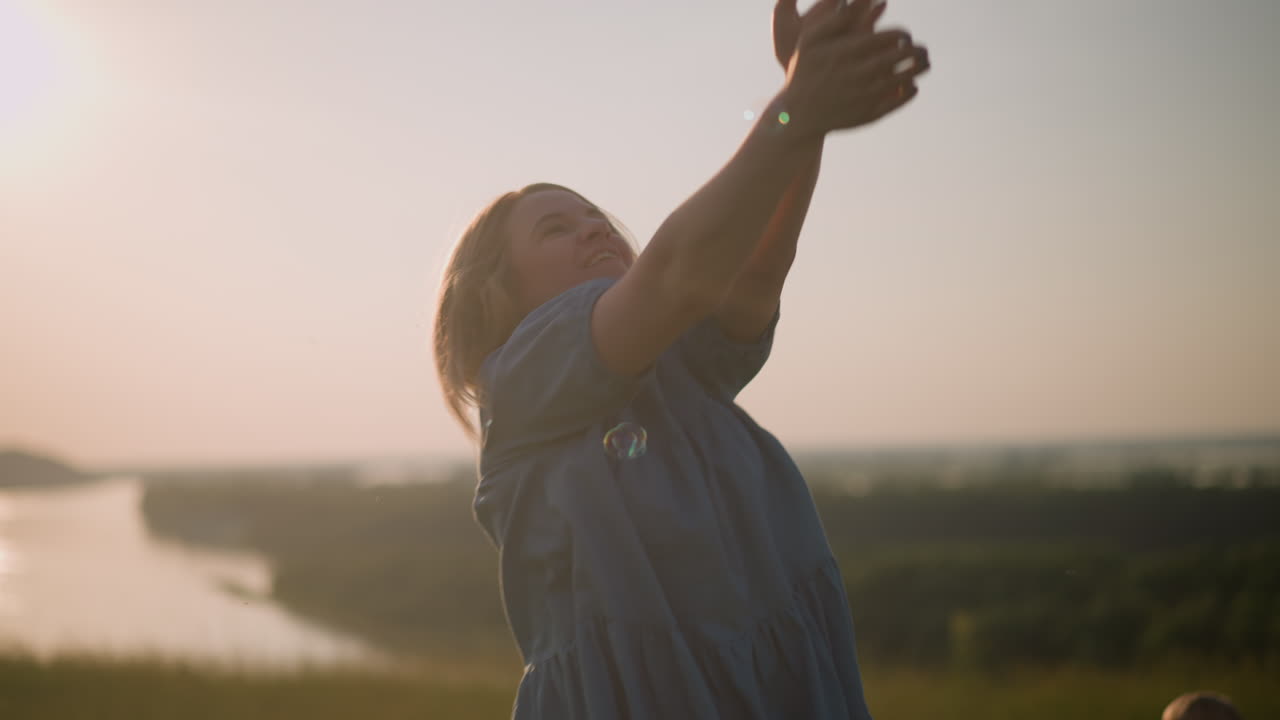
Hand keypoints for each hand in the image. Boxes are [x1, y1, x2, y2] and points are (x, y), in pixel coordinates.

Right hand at [777, 7, 929, 140]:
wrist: (796, 115)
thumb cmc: (804, 73)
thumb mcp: (809, 41)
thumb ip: (834, 20)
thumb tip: (859, 4)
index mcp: (850, 50)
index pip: (893, 36)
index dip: (904, 34)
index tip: (905, 36)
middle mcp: (861, 71)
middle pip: (905, 55)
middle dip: (919, 50)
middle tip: (922, 50)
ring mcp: (867, 94)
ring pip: (906, 77)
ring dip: (920, 68)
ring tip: (923, 64)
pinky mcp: (869, 113)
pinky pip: (899, 100)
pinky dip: (910, 91)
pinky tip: (911, 86)